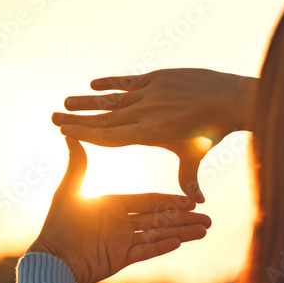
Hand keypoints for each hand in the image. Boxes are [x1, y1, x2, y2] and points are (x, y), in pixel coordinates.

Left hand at [28, 137, 211, 282]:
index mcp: (113, 205)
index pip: (148, 201)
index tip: (189, 199)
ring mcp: (122, 241)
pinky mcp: (120, 259)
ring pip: (157, 235)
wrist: (51, 258)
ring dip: (180, 232)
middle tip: (208, 218)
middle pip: (159, 218)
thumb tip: (71, 135)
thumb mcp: (68, 192)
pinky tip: (181, 242)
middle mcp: (121, 222)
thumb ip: (77, 166)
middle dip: (183, 218)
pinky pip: (145, 251)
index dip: (169, 200)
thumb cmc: (58, 225)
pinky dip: (162, 247)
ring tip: (204, 230)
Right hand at [51, 69, 255, 202]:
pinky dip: (111, 82)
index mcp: (148, 134)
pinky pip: (128, 81)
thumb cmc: (212, 131)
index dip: (84, 135)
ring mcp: (150, 93)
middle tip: (54, 117)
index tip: (64, 132)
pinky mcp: (157, 78)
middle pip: (103, 118)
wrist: (229, 99)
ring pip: (112, 99)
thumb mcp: (194, 155)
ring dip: (88, 101)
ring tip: (66, 102)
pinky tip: (93, 83)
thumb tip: (196, 204)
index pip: (108, 137)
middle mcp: (144, 113)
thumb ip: (188, 178)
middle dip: (77, 118)